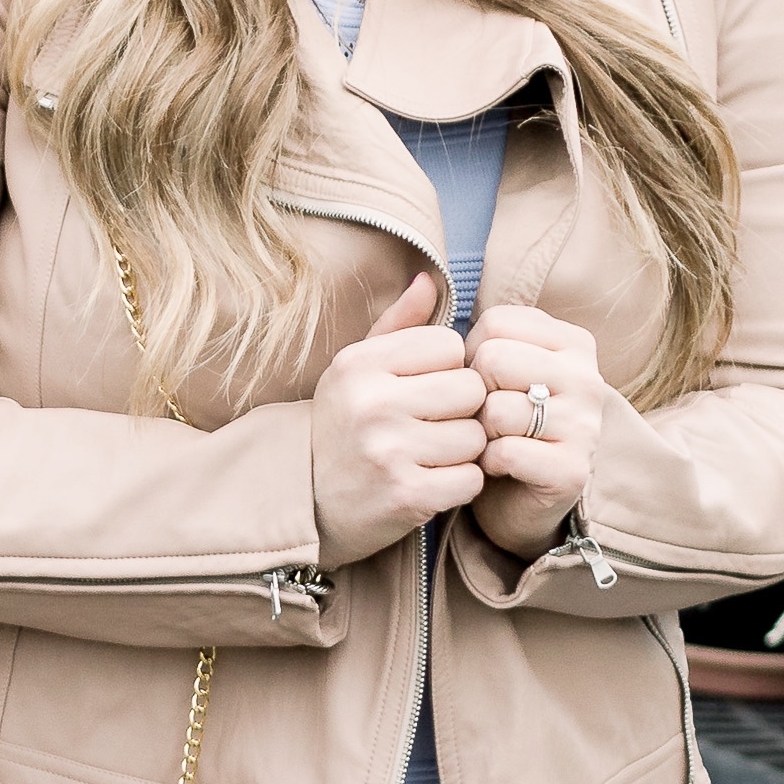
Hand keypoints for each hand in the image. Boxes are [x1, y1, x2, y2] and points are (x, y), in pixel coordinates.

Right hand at [308, 266, 486, 565]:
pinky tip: (432, 481)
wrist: (307, 504)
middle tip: (434, 426)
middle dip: (462, 410)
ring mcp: (388, 451)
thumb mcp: (356, 369)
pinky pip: (471, 479)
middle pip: (471, 389)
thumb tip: (429, 279)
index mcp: (360, 363)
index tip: (425, 390)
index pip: (450, 346)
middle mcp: (371, 403)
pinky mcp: (406, 495)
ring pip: (476, 436)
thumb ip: (398, 324)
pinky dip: (460, 484)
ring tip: (431, 455)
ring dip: (464, 450)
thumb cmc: (343, 427)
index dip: (448, 369)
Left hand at [463, 302, 604, 558]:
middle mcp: (588, 377)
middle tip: (486, 418)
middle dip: (474, 395)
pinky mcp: (573, 470)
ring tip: (494, 442)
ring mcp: (586, 425)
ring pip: (497, 409)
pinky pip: (506, 452)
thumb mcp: (478, 371)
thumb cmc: (493, 426)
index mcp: (571, 341)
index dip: (470, 357)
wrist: (513, 498)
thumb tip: (421, 279)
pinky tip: (499, 468)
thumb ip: (450, 328)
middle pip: (495, 360)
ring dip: (480, 433)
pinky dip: (489, 464)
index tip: (484, 383)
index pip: (495, 324)